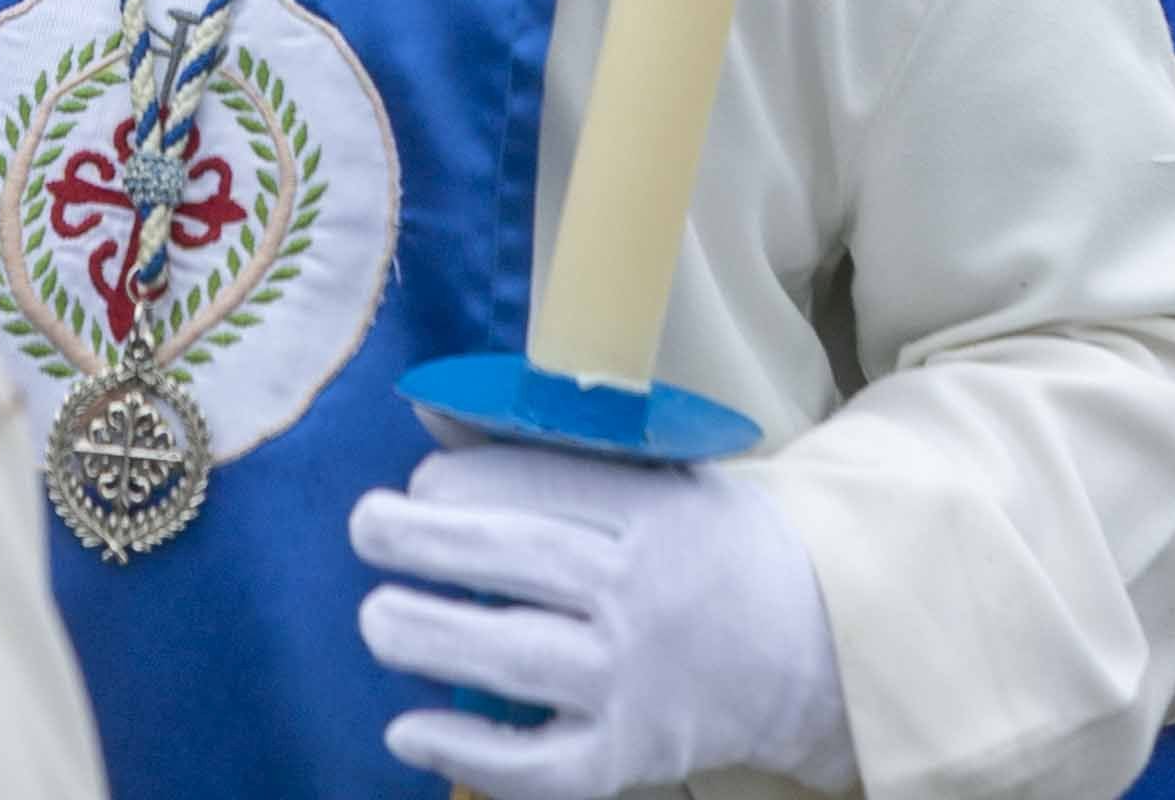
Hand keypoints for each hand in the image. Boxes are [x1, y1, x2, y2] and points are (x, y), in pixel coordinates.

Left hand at [350, 443, 856, 799]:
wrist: (809, 646)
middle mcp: (640, 595)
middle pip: (522, 561)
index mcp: (651, 511)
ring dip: (432, 639)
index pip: (546, 486)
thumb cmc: (705, 541)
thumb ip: (543, 448)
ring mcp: (632, 683)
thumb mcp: (651, 472)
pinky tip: (405, 729)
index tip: (418, 479)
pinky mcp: (625, 757)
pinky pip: (538, 766)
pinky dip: (468, 753)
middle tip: (365, 525)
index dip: (469, 480)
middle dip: (430, 542)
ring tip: (373, 617)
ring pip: (517, 661)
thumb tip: (429, 411)